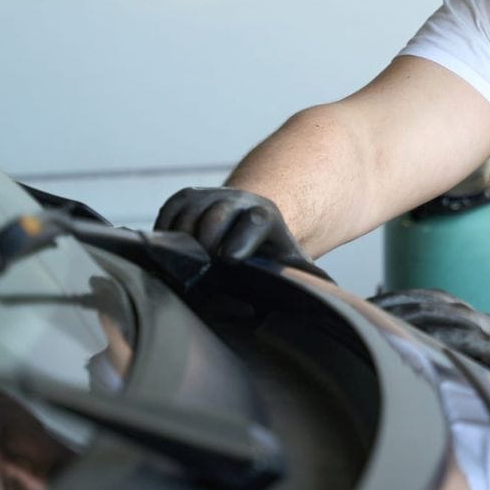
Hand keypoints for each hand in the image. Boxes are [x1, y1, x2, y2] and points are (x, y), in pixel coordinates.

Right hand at [155, 187, 329, 279]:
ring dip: (186, 242)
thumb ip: (303, 279)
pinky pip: (169, 212)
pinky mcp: (186, 197)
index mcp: (267, 216)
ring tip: (193, 264)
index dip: (243, 238)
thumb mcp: (288, 267)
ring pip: (189, 215)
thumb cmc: (267, 257)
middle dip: (208, 244)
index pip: (256, 220)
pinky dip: (166, 232)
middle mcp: (239, 200)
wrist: (244, 230)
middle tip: (205, 267)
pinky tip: (177, 251)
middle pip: (217, 216)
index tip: (231, 258)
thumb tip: (323, 293)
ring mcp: (211, 195)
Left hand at [368, 288, 489, 437]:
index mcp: (475, 323)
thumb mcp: (472, 364)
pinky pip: (481, 346)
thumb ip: (442, 353)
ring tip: (391, 324)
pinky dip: (457, 342)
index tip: (370, 301)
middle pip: (440, 305)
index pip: (434, 299)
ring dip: (423, 320)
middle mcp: (487, 326)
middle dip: (403, 305)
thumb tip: (394, 349)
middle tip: (371, 310)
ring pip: (457, 320)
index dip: (402, 297)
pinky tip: (432, 344)